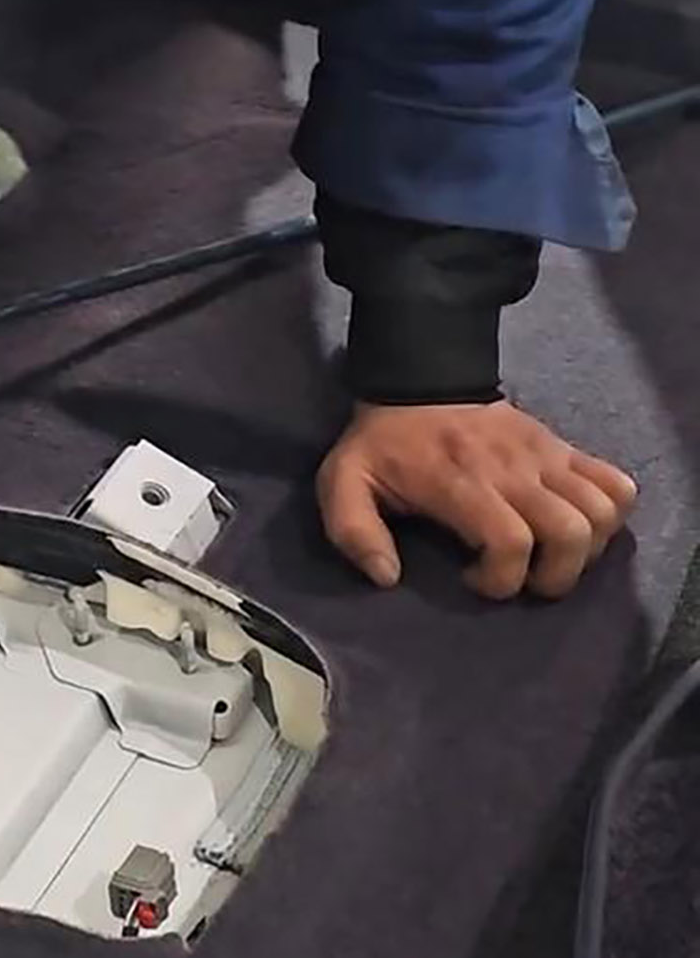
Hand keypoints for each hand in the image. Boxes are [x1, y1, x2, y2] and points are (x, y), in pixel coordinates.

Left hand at [318, 400, 637, 599]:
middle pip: (570, 533)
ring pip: (602, 511)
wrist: (419, 377)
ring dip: (587, 549)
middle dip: (554, 576)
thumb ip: (354, 533)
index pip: (510, 542)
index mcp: (461, 484)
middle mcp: (514, 471)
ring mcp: (546, 457)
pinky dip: (611, 513)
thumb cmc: (382, 443)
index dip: (499, 580)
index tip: (472, 579)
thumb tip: (387, 576)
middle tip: (523, 578)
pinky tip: (578, 526)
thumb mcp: (342, 482)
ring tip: (549, 555)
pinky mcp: (564, 448)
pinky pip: (616, 483)